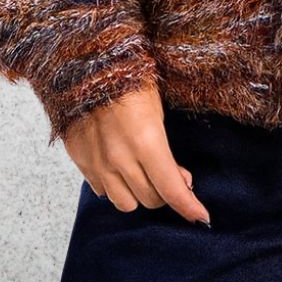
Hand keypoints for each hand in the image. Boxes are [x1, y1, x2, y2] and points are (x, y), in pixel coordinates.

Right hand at [62, 80, 211, 223]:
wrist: (88, 65)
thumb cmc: (130, 80)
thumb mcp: (158, 110)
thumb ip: (166, 151)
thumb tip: (179, 179)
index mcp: (146, 142)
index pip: (171, 189)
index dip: (189, 206)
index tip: (201, 216)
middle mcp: (120, 159)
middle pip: (150, 199)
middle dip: (166, 192)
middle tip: (172, 175)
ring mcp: (98, 163)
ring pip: (125, 203)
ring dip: (139, 193)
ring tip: (145, 173)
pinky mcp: (81, 162)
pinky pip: (102, 191)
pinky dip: (115, 185)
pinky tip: (121, 166)